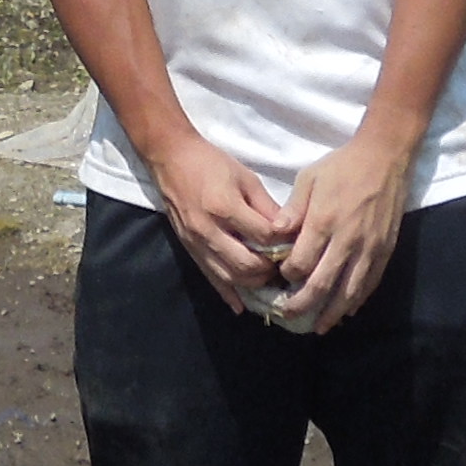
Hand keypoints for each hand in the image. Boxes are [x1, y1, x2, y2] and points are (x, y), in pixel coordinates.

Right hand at [148, 131, 294, 313]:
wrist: (170, 159)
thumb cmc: (211, 163)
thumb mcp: (246, 178)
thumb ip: (267, 207)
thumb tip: (288, 231)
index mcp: (224, 207)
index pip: (262, 237)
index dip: (282, 243)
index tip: (294, 244)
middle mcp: (208, 230)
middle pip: (247, 265)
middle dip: (269, 270)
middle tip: (283, 265)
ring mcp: (196, 243)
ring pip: (229, 277)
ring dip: (252, 284)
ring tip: (268, 279)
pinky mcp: (189, 249)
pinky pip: (210, 278)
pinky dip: (227, 294)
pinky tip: (241, 306)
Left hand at [274, 132, 418, 333]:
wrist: (385, 158)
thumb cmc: (342, 166)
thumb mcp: (309, 178)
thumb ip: (292, 209)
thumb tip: (274, 234)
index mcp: (324, 221)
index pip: (301, 263)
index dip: (287, 276)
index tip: (279, 278)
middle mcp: (347, 240)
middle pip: (323, 284)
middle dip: (303, 304)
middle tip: (288, 315)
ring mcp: (369, 248)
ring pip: (349, 291)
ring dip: (332, 312)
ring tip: (318, 326)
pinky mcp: (385, 250)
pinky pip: (370, 283)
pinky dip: (357, 300)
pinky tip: (347, 311)